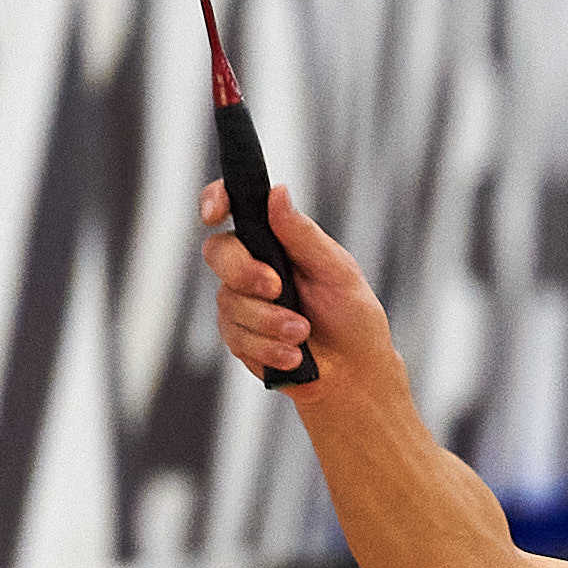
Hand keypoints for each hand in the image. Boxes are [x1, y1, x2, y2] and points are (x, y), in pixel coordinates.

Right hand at [199, 180, 390, 389]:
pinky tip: (294, 356)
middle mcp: (253, 266)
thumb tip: (277, 193)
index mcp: (277, 240)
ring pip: (228, 301)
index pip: (236, 208)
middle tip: (278, 289)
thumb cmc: (352, 316)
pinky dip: (269, 348)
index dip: (216, 201)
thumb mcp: (337, 270)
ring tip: (303, 333)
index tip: (214, 214)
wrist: (353, 373)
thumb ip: (303, 235)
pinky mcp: (239, 337)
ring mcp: (242, 302)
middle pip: (218, 252)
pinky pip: (236, 338)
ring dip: (269, 322)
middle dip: (245, 272)